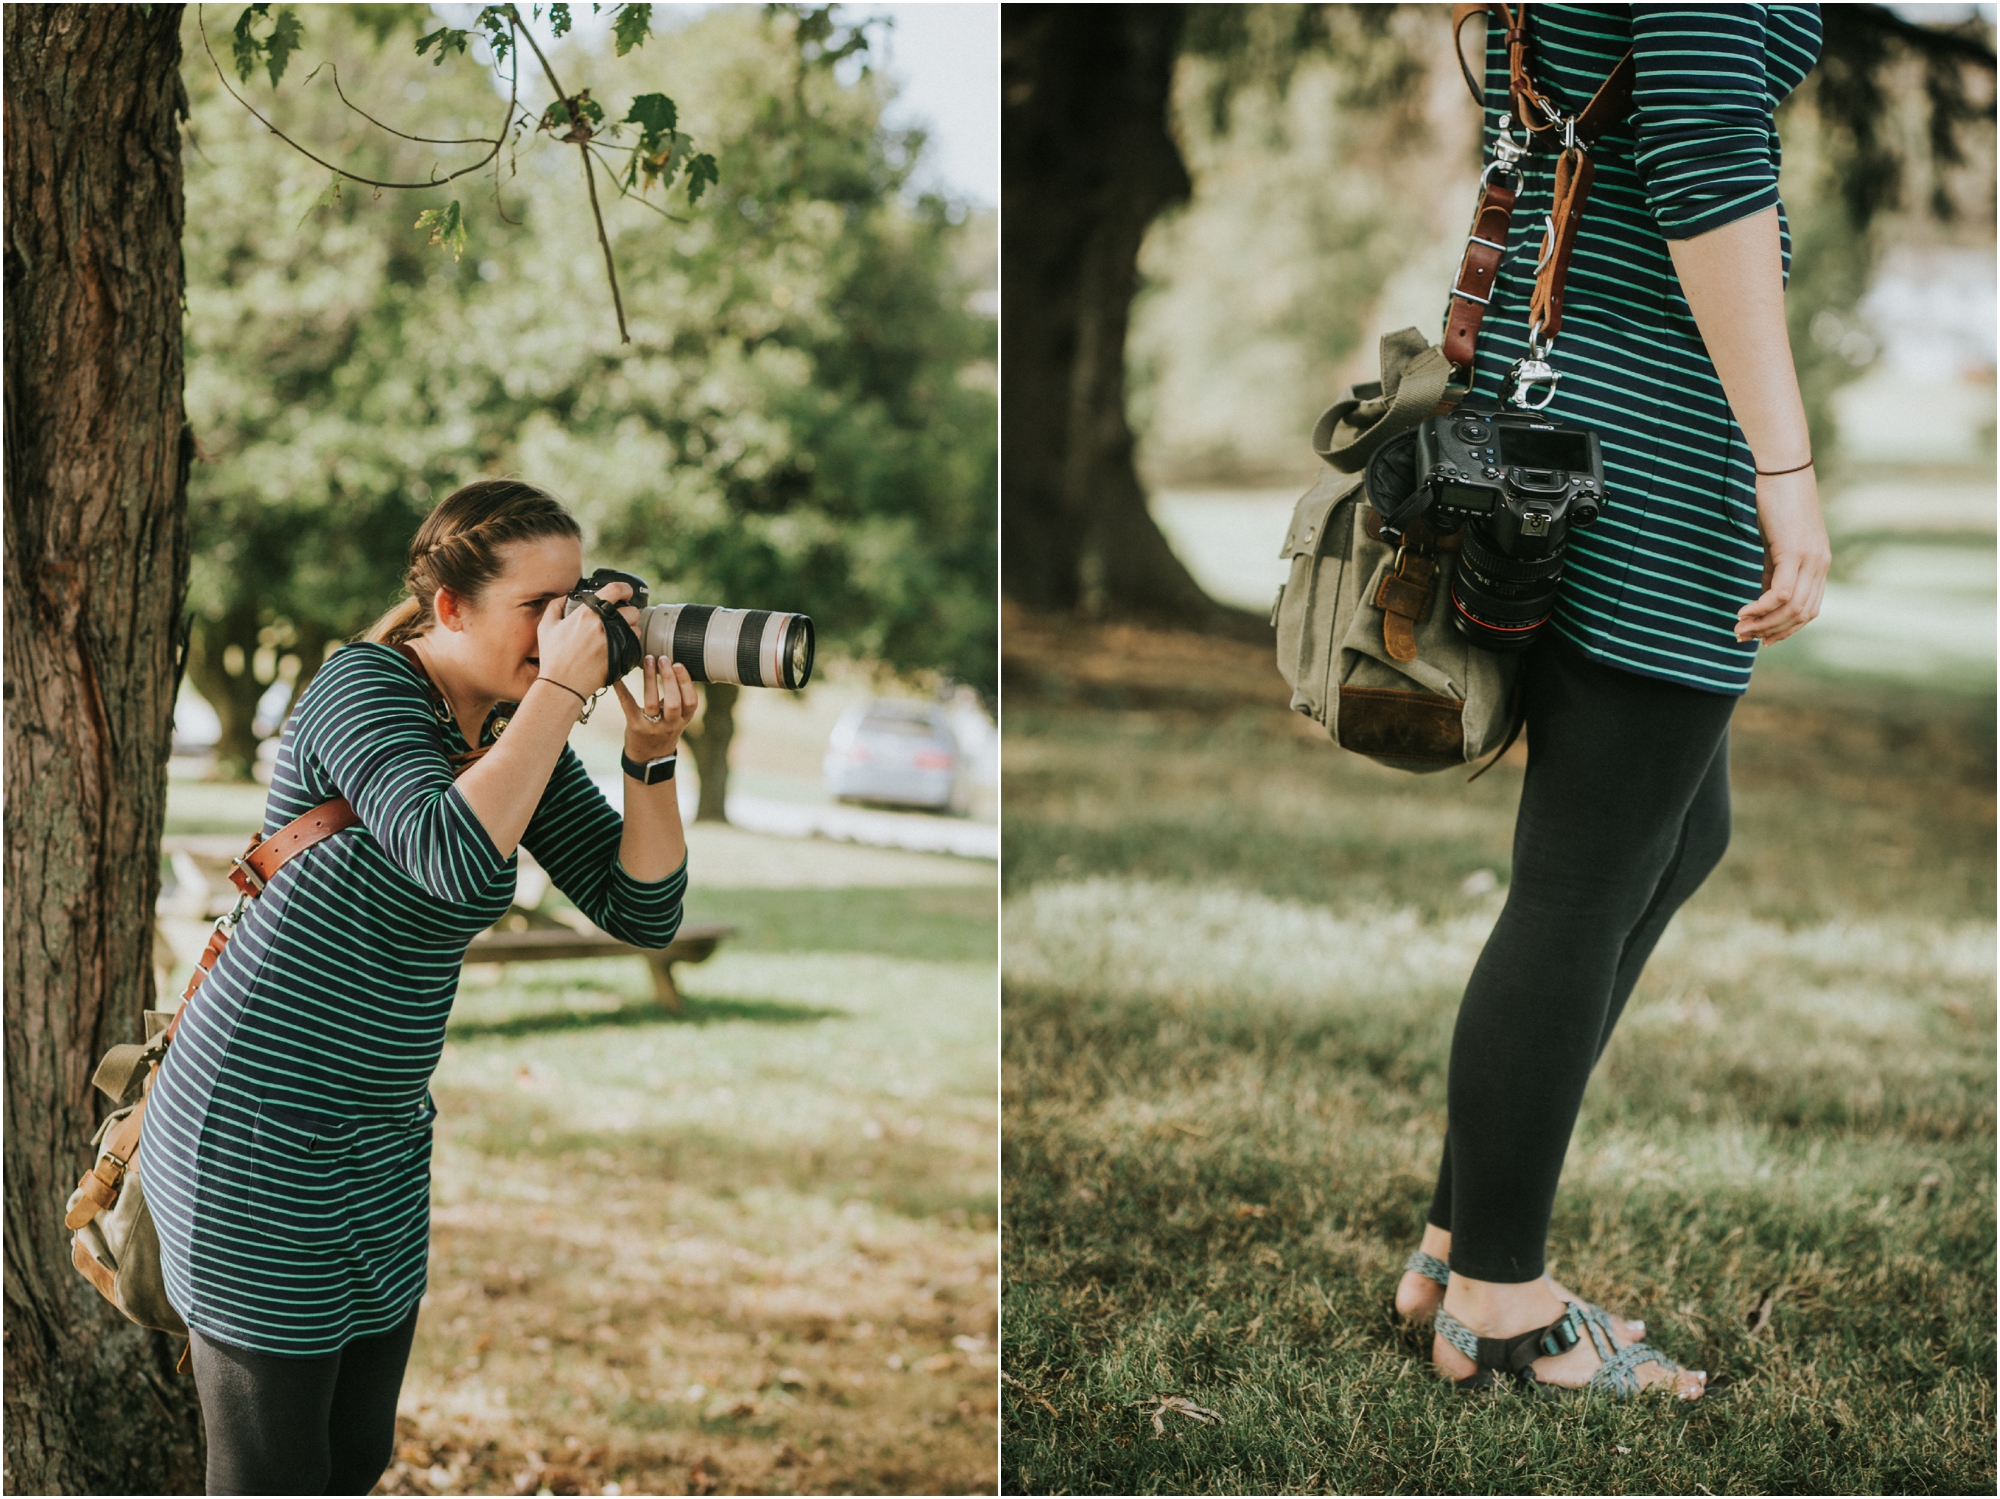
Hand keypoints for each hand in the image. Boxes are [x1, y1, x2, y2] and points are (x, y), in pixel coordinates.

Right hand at [535, 581, 634, 695]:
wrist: (562, 685)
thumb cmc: (553, 657)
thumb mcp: (546, 627)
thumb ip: (555, 606)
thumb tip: (564, 598)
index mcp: (588, 612)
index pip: (616, 589)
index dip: (625, 588)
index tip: (626, 592)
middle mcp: (605, 624)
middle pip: (633, 611)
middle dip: (629, 614)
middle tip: (620, 619)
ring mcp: (616, 641)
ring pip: (636, 629)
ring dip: (631, 630)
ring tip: (618, 635)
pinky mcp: (622, 656)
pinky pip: (636, 645)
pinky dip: (631, 644)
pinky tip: (620, 647)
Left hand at [614, 655, 697, 758]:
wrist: (649, 756)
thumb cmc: (664, 729)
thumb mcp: (679, 717)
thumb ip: (680, 698)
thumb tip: (674, 665)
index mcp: (684, 719)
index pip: (690, 701)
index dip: (686, 682)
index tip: (678, 664)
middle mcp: (670, 724)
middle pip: (674, 701)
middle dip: (669, 678)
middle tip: (663, 659)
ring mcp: (652, 727)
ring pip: (652, 702)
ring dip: (650, 679)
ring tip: (648, 660)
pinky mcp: (635, 727)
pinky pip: (628, 705)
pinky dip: (622, 690)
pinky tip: (617, 677)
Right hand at [1735, 469, 1829, 643]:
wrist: (1783, 470)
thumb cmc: (1776, 501)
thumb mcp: (1775, 543)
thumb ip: (1774, 570)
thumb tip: (1765, 598)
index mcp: (1819, 564)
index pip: (1809, 611)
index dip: (1785, 630)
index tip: (1760, 639)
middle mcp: (1820, 564)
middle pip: (1802, 615)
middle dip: (1772, 632)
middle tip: (1742, 636)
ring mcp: (1810, 559)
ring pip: (1793, 608)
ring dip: (1764, 623)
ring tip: (1739, 627)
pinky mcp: (1794, 552)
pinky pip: (1782, 593)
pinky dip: (1762, 607)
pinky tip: (1743, 610)